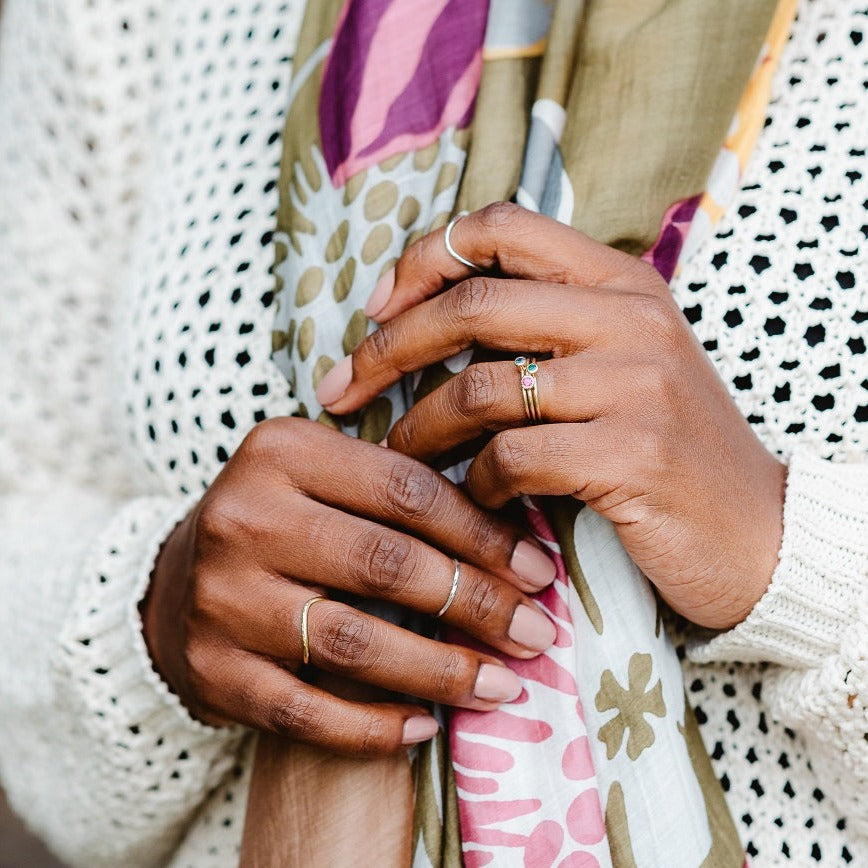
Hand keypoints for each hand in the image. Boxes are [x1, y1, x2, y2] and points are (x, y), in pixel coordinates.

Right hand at [141, 416, 556, 755]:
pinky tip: (425, 725)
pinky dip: (374, 727)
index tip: (536, 569)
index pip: (405, 489)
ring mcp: (224, 598)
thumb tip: (515, 542)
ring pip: (355, 643)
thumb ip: (398, 489)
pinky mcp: (214, 670)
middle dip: (477, 603)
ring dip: (442, 671)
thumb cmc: (280, 521)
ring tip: (502, 685)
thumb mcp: (325, 477)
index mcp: (282, 450)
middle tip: (535, 632)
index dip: (482, 533)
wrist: (175, 581)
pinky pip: (308, 712)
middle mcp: (245, 518)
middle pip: (386, 564)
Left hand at [316, 203, 786, 629]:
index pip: (501, 227)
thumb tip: (425, 331)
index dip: (423, 260)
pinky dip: (476, 484)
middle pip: (473, 305)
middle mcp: (630, 318)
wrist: (757, 534)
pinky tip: (476, 500)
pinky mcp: (634, 453)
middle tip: (342, 389)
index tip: (376, 309)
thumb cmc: (668, 450)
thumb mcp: (620, 367)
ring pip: (482, 388)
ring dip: (422, 431)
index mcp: (620, 282)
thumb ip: (545, 333)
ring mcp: (636, 383)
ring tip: (397, 459)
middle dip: (389, 349)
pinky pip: (514, 458)